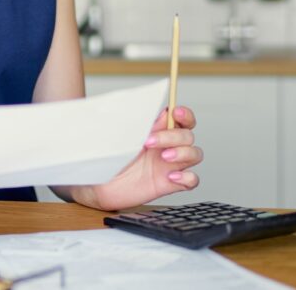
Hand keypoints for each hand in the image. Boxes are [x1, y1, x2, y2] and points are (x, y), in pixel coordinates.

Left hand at [83, 106, 201, 210]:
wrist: (99, 183)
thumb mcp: (125, 136)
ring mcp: (170, 164)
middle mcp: (168, 146)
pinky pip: (192, 180)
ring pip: (195, 154)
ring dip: (184, 153)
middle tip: (149, 142)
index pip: (182, 119)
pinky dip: (187, 177)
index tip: (176, 113)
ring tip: (164, 157)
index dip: (185, 115)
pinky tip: (172, 176)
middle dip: (172, 137)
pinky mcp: (170, 184)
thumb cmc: (110, 158)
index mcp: (159, 131)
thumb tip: (164, 112)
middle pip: (188, 136)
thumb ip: (145, 124)